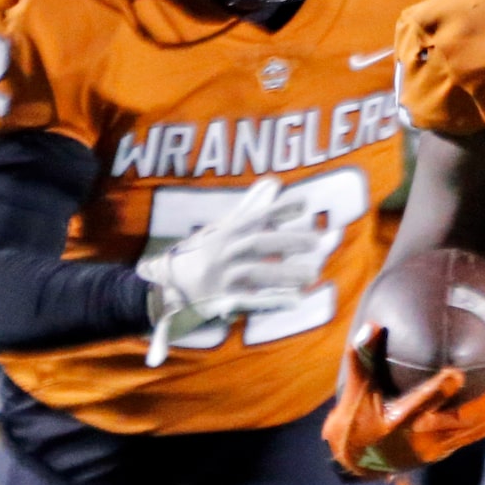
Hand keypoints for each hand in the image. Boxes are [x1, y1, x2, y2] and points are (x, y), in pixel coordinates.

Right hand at [136, 177, 330, 366]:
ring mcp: (222, 278)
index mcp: (227, 232)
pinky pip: (248, 303)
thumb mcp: (225, 228)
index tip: (305, 203)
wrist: (167, 288)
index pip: (255, 217)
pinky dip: (271, 302)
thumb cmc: (204, 255)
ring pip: (255, 273)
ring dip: (284, 274)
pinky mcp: (221, 302)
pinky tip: (295, 301)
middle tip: (317, 241)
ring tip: (313, 274)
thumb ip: (252, 208)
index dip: (278, 209)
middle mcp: (223, 253)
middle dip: (287, 241)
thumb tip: (275, 182)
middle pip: (257, 244)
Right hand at [322, 324, 484, 476]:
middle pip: (461, 421)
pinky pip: (469, 439)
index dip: (441, 389)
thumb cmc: (355, 422)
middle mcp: (420, 436)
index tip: (457, 373)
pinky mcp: (439, 453)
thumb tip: (373, 324)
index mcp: (399, 419)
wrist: (355, 463)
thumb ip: (364, 358)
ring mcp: (433, 448)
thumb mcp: (354, 392)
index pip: (422, 402)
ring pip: (471, 432)